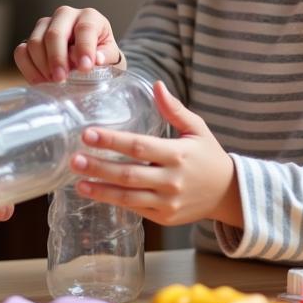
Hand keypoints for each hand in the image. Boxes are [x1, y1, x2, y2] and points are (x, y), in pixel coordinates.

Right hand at [14, 5, 121, 82]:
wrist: (89, 63)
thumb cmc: (103, 58)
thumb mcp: (112, 58)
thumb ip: (106, 57)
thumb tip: (97, 58)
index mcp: (90, 17)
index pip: (85, 28)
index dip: (84, 48)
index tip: (85, 68)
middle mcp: (65, 15)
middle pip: (54, 33)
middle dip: (56, 58)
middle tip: (61, 79)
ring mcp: (45, 25)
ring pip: (34, 42)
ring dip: (42, 66)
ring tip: (54, 82)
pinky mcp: (30, 39)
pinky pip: (21, 52)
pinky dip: (29, 69)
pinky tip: (41, 81)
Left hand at [69, 81, 241, 226]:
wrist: (228, 194)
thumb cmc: (208, 156)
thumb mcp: (197, 128)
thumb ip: (175, 109)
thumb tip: (157, 85)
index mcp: (178, 154)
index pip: (139, 147)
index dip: (112, 141)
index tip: (88, 134)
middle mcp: (172, 180)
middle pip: (128, 174)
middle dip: (99, 167)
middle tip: (74, 159)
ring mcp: (167, 202)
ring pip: (128, 197)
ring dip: (100, 190)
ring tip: (78, 181)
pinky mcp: (164, 218)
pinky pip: (134, 209)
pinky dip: (113, 202)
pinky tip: (95, 193)